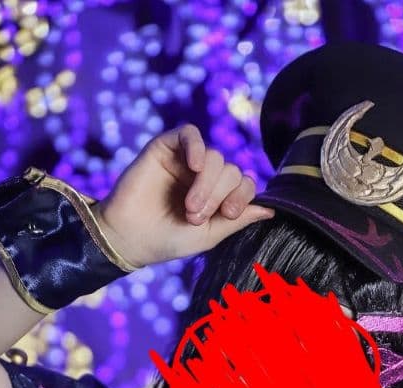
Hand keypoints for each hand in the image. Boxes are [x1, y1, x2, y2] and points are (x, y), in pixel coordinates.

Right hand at [92, 125, 274, 267]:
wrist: (131, 237)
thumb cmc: (169, 239)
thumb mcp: (210, 235)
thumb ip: (238, 219)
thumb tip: (271, 209)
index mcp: (218, 195)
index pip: (245, 183)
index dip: (242, 196)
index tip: (226, 214)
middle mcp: (205, 175)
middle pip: (232, 170)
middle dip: (219, 195)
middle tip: (196, 216)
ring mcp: (186, 160)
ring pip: (216, 157)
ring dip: (207, 184)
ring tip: (189, 206)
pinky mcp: (166, 147)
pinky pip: (191, 133)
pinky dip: (197, 147)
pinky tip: (194, 165)